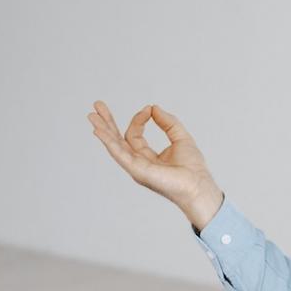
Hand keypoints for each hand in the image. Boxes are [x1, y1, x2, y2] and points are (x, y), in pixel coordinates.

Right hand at [87, 100, 223, 229]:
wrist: (199, 185)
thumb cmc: (193, 169)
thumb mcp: (181, 137)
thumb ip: (168, 122)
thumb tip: (154, 108)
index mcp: (147, 157)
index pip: (135, 135)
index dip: (139, 119)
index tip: (148, 109)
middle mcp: (138, 163)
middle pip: (118, 140)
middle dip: (107, 123)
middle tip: (97, 105)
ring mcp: (136, 168)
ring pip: (115, 147)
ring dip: (103, 130)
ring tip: (92, 116)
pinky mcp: (138, 171)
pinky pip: (120, 155)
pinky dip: (109, 142)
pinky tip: (100, 132)